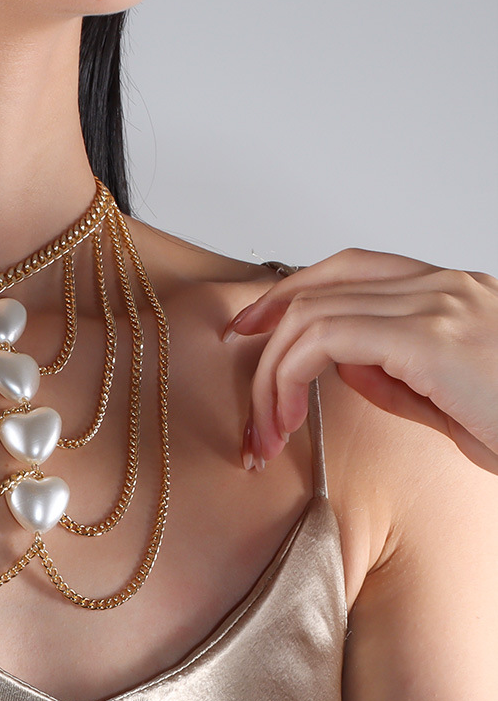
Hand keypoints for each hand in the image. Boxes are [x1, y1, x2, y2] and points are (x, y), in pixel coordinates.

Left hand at [223, 248, 497, 474]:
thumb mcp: (454, 401)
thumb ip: (395, 375)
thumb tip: (339, 365)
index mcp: (450, 293)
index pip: (345, 270)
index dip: (286, 295)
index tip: (250, 332)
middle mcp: (442, 286)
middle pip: (317, 286)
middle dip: (265, 339)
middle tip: (247, 399)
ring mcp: (439, 305)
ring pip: (311, 315)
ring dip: (272, 375)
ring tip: (267, 430)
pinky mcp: (433, 337)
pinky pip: (328, 338)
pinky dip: (290, 375)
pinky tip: (290, 416)